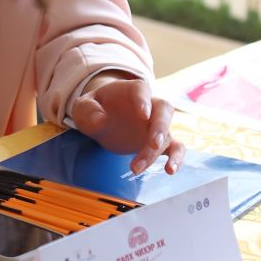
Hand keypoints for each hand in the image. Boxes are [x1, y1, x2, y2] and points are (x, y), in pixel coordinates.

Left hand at [67, 73, 184, 174]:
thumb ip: (87, 110)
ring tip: (158, 167)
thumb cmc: (94, 109)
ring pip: (167, 133)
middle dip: (160, 127)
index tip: (143, 114)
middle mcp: (149, 106)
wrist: (102, 118)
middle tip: (154, 144)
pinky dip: (176, 158)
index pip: (142, 90)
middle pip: (163, 110)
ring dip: (161, 150)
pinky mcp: (159, 142)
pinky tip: (170, 170)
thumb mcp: (83, 107)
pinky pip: (175, 147)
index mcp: (131, 91)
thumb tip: (100, 119)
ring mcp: (155, 124)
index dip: (144, 101)